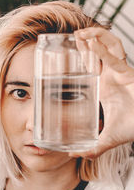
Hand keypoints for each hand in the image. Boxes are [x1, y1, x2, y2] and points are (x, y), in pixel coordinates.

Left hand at [69, 27, 133, 158]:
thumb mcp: (109, 137)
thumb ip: (93, 146)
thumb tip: (72, 155)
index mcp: (103, 86)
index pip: (88, 66)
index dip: (78, 56)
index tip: (63, 51)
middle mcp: (110, 76)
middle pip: (95, 53)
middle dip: (84, 42)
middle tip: (70, 36)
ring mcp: (119, 72)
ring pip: (107, 48)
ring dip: (94, 37)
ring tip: (78, 34)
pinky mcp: (128, 73)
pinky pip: (114, 60)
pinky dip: (102, 52)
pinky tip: (91, 44)